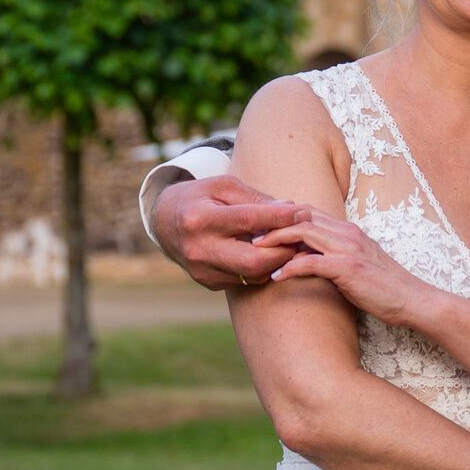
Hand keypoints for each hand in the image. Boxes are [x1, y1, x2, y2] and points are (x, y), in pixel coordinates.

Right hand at [153, 175, 303, 290]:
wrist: (165, 221)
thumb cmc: (200, 197)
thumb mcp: (223, 186)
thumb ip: (255, 199)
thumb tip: (290, 210)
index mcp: (200, 219)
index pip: (248, 220)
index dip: (280, 218)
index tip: (303, 212)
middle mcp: (198, 249)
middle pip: (253, 260)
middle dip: (283, 249)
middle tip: (301, 236)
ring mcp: (202, 271)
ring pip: (253, 274)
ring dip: (277, 260)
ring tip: (291, 243)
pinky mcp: (208, 283)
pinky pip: (246, 280)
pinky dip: (263, 268)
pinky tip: (272, 254)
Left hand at [256, 208, 434, 325]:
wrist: (412, 299)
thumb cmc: (384, 286)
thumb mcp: (357, 263)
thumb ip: (334, 254)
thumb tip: (306, 256)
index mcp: (348, 229)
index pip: (309, 212)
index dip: (282, 216)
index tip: (261, 226)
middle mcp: (347, 232)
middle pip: (300, 216)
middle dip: (272, 222)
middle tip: (249, 233)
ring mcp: (348, 248)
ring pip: (302, 232)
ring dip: (275, 240)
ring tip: (255, 250)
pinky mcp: (347, 268)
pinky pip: (310, 262)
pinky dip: (289, 267)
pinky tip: (276, 277)